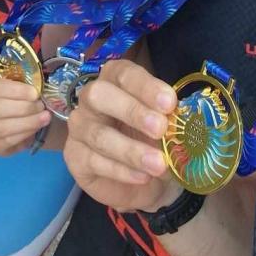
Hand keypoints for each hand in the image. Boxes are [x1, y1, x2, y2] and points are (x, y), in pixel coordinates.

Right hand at [0, 77, 50, 155]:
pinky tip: (36, 128)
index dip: (16, 90)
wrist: (14, 120)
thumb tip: (36, 92)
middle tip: (41, 106)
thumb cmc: (14, 98)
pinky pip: (6, 142)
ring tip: (44, 117)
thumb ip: (22, 87)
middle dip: (23, 107)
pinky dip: (24, 134)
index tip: (34, 93)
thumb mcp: (15, 86)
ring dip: (26, 122)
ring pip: (0, 128)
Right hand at [64, 59, 179, 212]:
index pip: (124, 74)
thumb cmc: (154, 139)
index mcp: (115, 79)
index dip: (146, 86)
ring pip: (98, 134)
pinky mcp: (74, 156)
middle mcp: (92, 98)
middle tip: (160, 128)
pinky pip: (94, 161)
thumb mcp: (166, 126)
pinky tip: (143, 177)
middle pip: (100, 95)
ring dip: (131, 150)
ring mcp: (79, 127)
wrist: (147, 181)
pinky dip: (122, 170)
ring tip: (158, 164)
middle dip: (131, 110)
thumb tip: (180, 117)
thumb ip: (168, 117)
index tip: (170, 102)